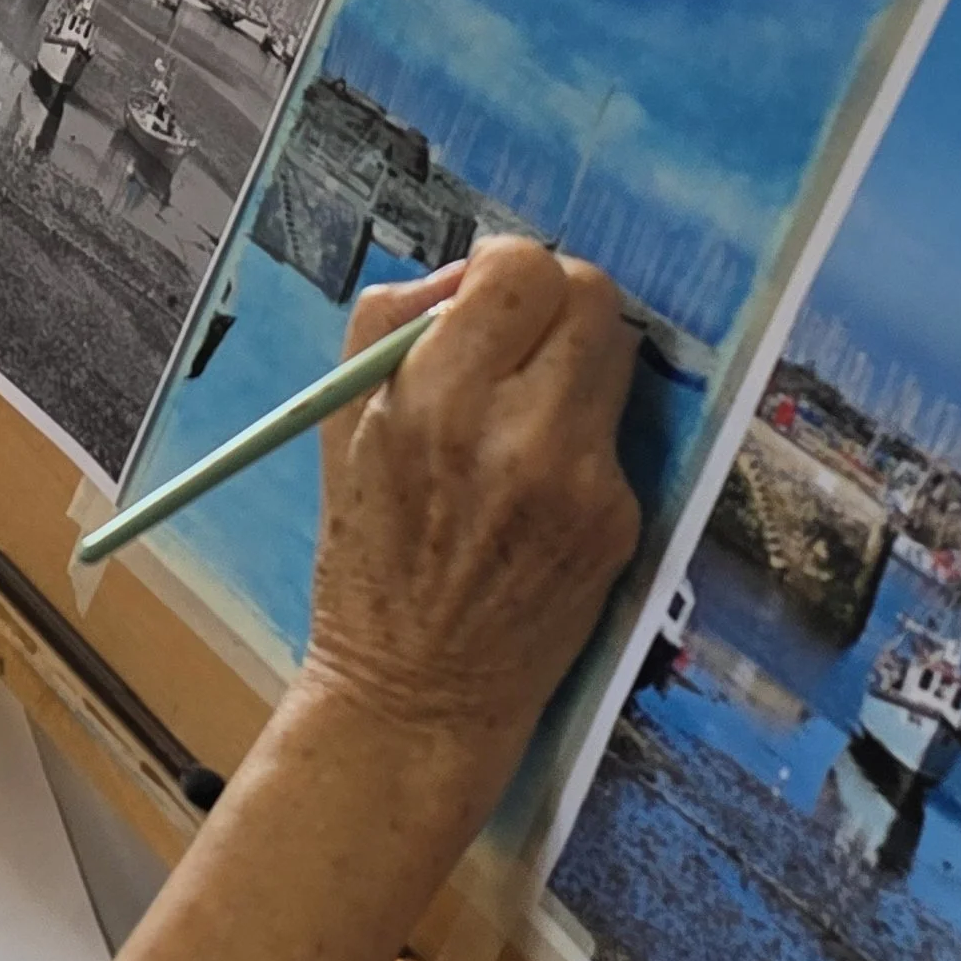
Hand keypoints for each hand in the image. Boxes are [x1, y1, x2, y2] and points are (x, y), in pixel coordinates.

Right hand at [304, 240, 638, 799]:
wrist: (417, 693)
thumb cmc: (366, 555)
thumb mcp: (340, 423)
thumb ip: (393, 325)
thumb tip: (465, 275)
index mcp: (437, 399)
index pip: (522, 270)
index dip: (506, 266)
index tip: (487, 293)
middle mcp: (522, 433)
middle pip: (592, 297)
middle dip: (556, 300)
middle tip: (521, 335)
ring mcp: (584, 481)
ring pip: (616, 357)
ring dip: (575, 360)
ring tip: (527, 407)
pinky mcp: (620, 522)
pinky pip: (613, 435)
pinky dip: (580, 438)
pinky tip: (536, 486)